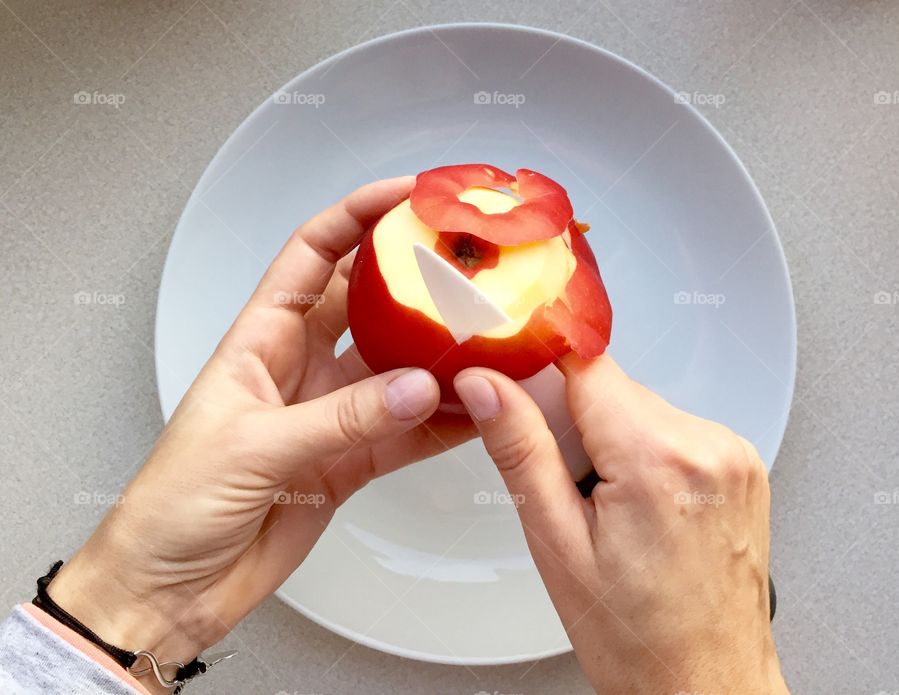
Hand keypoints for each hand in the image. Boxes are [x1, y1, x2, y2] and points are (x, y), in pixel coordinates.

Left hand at [48, 177, 474, 688]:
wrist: (170, 588)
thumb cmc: (173, 503)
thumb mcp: (252, 447)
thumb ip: (341, 418)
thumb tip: (418, 386)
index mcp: (261, 339)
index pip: (313, 254)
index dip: (358, 216)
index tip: (409, 195)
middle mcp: (302, 366)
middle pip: (370, 302)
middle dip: (416, 278)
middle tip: (471, 263)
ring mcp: (332, 413)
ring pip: (399, 367)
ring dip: (442, 354)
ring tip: (493, 336)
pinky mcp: (352, 461)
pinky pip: (408, 432)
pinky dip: (444, 422)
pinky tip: (480, 410)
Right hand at [454, 354, 788, 694]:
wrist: (705, 682)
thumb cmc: (637, 637)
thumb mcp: (556, 543)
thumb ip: (520, 449)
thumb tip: (487, 385)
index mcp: (657, 460)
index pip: (586, 363)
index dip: (544, 374)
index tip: (521, 393)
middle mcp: (708, 446)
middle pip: (615, 387)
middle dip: (580, 422)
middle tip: (573, 487)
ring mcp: (734, 454)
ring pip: (644, 408)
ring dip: (617, 439)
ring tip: (613, 508)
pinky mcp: (745, 465)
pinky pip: (678, 430)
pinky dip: (651, 454)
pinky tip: (644, 506)